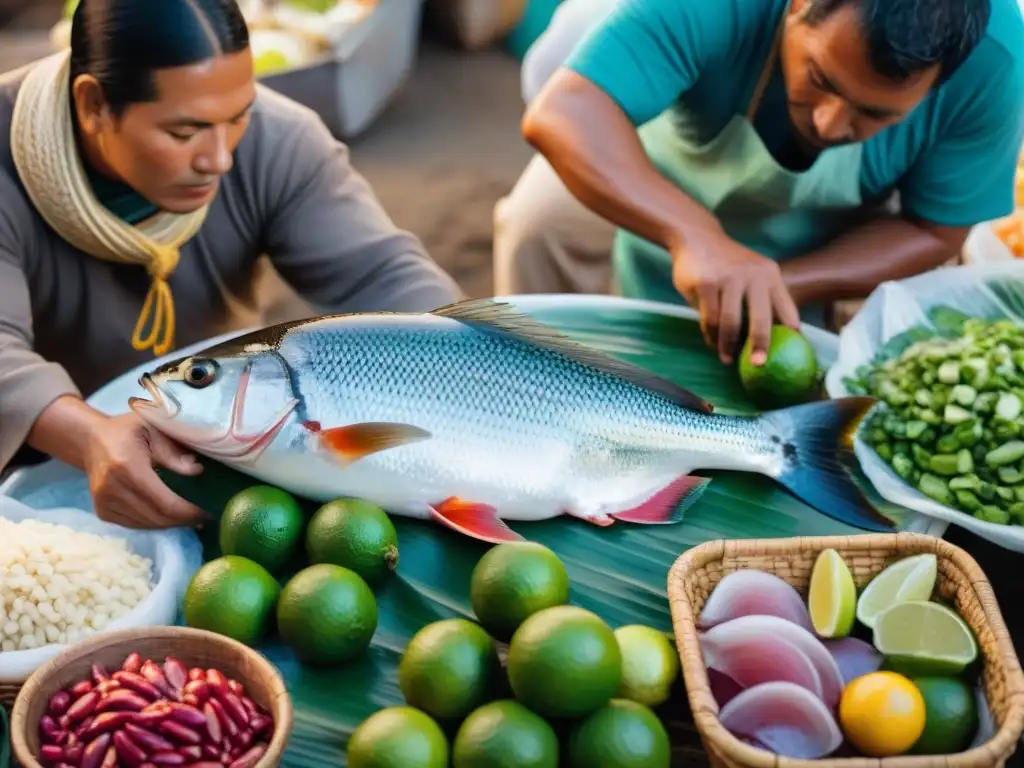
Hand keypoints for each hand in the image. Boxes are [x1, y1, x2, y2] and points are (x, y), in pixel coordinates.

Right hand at [83, 413, 207, 528]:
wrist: (90, 440)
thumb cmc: (127, 431)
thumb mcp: (153, 429)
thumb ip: (173, 451)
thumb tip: (197, 471)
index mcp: (127, 466)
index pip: (163, 501)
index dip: (187, 512)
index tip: (207, 513)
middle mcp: (112, 488)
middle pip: (155, 517)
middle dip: (182, 520)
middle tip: (202, 517)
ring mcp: (104, 503)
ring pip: (145, 524)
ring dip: (170, 524)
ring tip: (190, 518)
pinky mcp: (102, 512)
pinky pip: (133, 525)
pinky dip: (154, 523)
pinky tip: (168, 517)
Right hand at [671, 231, 800, 365]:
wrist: (697, 237)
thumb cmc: (727, 265)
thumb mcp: (752, 274)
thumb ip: (760, 300)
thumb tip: (769, 340)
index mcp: (770, 276)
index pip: (786, 309)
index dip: (790, 334)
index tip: (791, 355)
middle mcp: (753, 275)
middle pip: (760, 319)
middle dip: (760, 346)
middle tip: (759, 365)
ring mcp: (728, 278)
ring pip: (729, 323)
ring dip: (726, 345)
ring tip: (726, 359)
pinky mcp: (705, 283)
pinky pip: (709, 318)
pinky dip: (710, 335)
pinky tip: (712, 342)